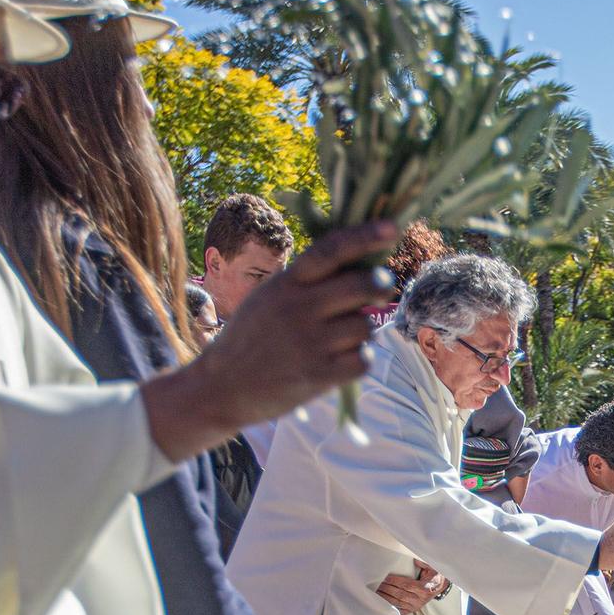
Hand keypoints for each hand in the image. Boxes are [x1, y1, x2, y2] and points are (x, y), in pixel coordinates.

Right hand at [143, 222, 399, 461]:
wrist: (221, 387)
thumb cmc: (250, 339)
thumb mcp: (268, 298)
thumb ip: (306, 284)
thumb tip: (358, 268)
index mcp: (286, 284)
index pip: (330, 251)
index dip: (364, 237)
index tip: (392, 226)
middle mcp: (298, 309)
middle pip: (361, 286)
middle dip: (379, 284)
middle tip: (382, 287)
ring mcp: (309, 343)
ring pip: (365, 325)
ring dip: (363, 330)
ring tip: (342, 338)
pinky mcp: (318, 375)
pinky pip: (363, 360)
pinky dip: (360, 360)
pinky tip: (342, 361)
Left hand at [376, 562, 448, 613]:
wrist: (440, 587)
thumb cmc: (434, 577)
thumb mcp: (431, 567)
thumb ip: (422, 563)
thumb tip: (413, 559)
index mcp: (424, 588)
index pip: (406, 585)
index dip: (394, 581)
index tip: (384, 578)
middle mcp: (419, 599)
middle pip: (399, 594)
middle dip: (386, 589)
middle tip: (376, 584)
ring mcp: (415, 606)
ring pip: (397, 602)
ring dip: (385, 598)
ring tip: (376, 593)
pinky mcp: (412, 610)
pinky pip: (399, 610)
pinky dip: (390, 607)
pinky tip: (382, 603)